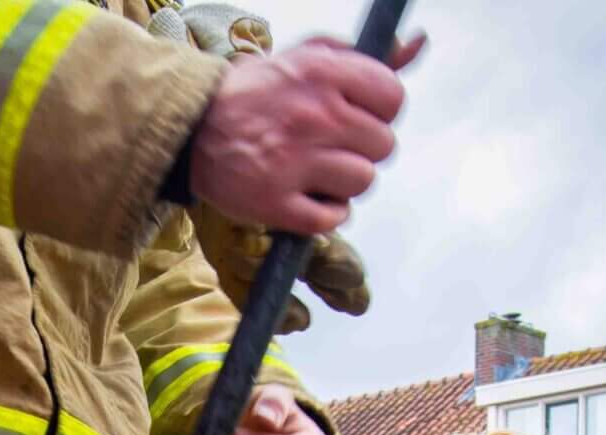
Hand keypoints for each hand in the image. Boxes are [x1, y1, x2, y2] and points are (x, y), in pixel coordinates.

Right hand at [189, 32, 424, 235]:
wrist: (191, 130)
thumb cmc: (253, 95)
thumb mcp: (305, 59)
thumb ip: (361, 56)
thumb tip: (415, 43)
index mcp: (321, 74)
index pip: (392, 97)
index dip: (381, 111)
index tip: (361, 115)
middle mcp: (312, 116)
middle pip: (382, 145)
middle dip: (363, 148)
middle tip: (332, 146)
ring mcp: (294, 163)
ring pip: (362, 182)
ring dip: (345, 182)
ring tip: (317, 172)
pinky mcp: (276, 203)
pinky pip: (332, 219)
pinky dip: (326, 214)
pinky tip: (307, 197)